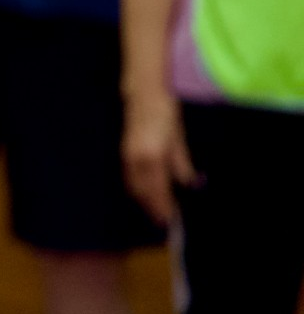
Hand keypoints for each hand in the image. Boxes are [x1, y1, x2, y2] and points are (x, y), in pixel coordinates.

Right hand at [122, 91, 199, 224]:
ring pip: (133, 185)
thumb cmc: (165, 112)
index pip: (158, 189)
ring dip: (143, 199)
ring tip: (154, 210)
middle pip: (143, 191)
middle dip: (152, 207)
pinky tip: (144, 192)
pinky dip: (136, 188)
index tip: (171, 219)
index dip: (163, 206)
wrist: (143, 93)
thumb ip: (181, 163)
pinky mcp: (124, 151)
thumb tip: (189, 183)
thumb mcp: (178, 138)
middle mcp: (137, 158)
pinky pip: (128, 176)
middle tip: (163, 220)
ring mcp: (127, 155)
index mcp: (153, 155)